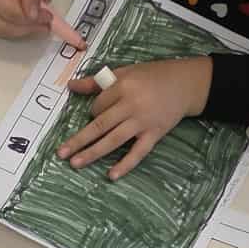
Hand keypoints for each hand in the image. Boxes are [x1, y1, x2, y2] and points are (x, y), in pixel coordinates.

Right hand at [0, 0, 47, 40]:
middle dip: (29, 28)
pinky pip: (5, 31)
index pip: (10, 13)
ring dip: (26, 30)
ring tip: (41, 22)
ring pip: (6, 33)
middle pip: (5, 28)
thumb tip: (33, 14)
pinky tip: (31, 20)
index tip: (47, 16)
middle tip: (46, 24)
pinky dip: (20, 28)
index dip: (31, 18)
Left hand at [59, 57, 211, 179]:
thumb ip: (97, 81)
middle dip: (79, 140)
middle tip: (61, 153)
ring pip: (113, 140)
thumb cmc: (153, 76)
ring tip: (75, 164)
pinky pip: (138, 152)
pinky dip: (125, 164)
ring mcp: (143, 121)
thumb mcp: (126, 72)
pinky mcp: (155, 134)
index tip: (95, 114)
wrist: (187, 83)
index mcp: (123, 86)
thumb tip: (70, 85)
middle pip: (100, 125)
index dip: (92, 112)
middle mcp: (131, 104)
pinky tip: (111, 175)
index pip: (98, 106)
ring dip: (93, 153)